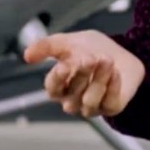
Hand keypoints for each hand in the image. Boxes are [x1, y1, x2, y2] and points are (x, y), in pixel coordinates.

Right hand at [23, 30, 145, 118]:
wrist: (123, 51)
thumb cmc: (92, 49)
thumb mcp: (69, 42)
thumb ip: (47, 46)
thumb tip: (26, 55)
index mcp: (60, 86)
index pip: (52, 89)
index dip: (57, 78)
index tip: (65, 64)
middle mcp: (73, 100)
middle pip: (71, 94)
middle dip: (81, 73)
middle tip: (90, 57)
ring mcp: (92, 106)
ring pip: (90, 101)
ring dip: (98, 79)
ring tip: (106, 60)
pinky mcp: (111, 107)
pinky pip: (109, 103)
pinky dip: (112, 86)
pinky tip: (115, 72)